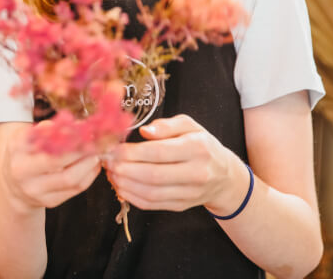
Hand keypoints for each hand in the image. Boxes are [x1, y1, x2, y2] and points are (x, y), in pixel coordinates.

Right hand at [3, 122, 101, 209]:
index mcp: (17, 151)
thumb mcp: (26, 137)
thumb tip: (71, 123)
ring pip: (72, 179)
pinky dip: (89, 175)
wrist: (13, 186)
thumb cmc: (24, 154)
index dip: (68, 137)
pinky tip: (93, 164)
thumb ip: (45, 129)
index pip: (44, 143)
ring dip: (89, 164)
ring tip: (97, 152)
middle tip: (95, 140)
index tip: (83, 129)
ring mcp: (37, 191)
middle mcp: (23, 173)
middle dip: (81, 150)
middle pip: (59, 163)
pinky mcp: (50, 202)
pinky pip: (76, 189)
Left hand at [103, 114, 241, 212]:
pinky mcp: (182, 206)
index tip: (113, 148)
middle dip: (124, 169)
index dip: (132, 152)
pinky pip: (153, 204)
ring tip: (111, 173)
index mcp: (197, 148)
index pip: (159, 152)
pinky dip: (132, 197)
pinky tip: (121, 186)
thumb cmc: (202, 145)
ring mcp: (190, 193)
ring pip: (151, 193)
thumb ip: (167, 125)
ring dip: (125, 184)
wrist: (224, 176)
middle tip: (107, 162)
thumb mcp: (190, 126)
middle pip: (153, 175)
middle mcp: (196, 173)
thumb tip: (145, 131)